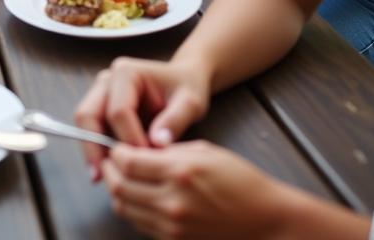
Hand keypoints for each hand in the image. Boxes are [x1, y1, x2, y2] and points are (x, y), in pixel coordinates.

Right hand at [75, 56, 209, 178]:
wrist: (184, 80)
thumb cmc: (187, 88)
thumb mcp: (191, 102)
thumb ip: (175, 120)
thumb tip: (157, 143)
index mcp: (126, 72)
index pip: (118, 111)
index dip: (129, 139)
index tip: (147, 160)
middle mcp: (108, 79)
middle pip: (88, 113)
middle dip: (94, 145)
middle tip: (104, 175)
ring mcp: (102, 92)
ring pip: (85, 122)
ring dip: (91, 149)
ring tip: (101, 177)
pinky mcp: (102, 106)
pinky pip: (92, 129)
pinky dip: (96, 148)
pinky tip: (105, 170)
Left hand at [102, 141, 294, 239]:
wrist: (264, 219)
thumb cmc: (240, 180)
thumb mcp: (203, 151)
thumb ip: (168, 151)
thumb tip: (139, 150)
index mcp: (179, 172)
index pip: (127, 162)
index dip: (115, 152)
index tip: (116, 146)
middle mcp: (172, 202)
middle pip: (119, 187)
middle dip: (109, 171)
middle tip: (110, 161)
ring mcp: (172, 227)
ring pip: (125, 209)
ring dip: (117, 191)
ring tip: (120, 178)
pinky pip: (141, 225)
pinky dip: (133, 210)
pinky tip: (139, 197)